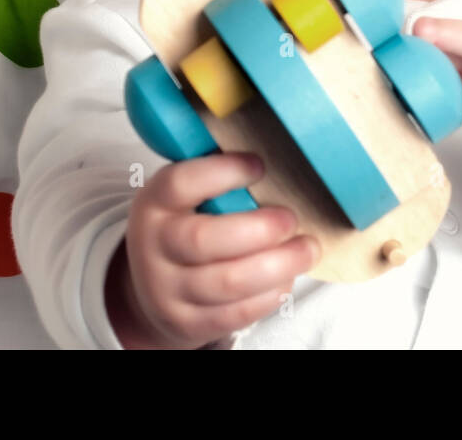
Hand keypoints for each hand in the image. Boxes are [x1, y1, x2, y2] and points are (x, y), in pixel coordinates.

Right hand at [106, 152, 320, 348]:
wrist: (154, 289)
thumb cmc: (187, 225)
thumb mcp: (187, 195)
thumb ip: (218, 172)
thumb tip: (273, 138)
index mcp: (155, 203)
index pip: (181, 183)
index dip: (224, 172)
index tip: (260, 164)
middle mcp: (154, 247)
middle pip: (204, 240)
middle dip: (260, 229)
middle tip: (292, 218)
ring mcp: (168, 290)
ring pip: (227, 283)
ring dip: (278, 264)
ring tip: (307, 248)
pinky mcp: (188, 323)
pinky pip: (236, 313)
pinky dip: (270, 294)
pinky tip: (287, 276)